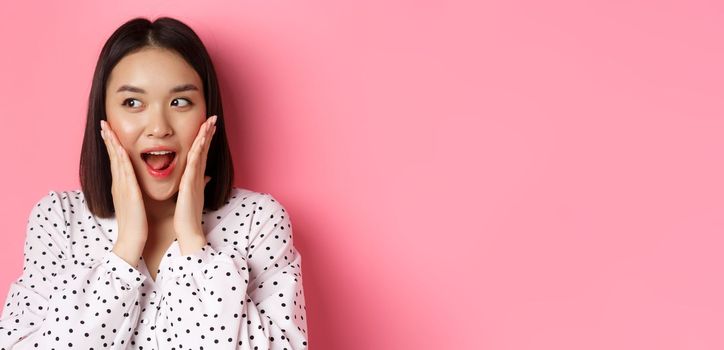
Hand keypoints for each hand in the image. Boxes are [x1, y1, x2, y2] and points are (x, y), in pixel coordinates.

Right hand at [100, 120, 148, 263]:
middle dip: (108, 139)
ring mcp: (122, 188)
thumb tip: (138, 185)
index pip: (116, 161)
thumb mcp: (136, 203)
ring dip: (112, 144)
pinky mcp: (129, 193)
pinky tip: (119, 148)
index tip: (109, 131)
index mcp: (122, 186)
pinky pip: (125, 172)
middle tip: (103, 123)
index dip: (112, 146)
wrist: (131, 241)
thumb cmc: (136, 224)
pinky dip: (121, 159)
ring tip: (107, 128)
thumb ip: (137, 191)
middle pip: (112, 157)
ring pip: (116, 161)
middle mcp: (119, 185)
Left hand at [174, 115, 216, 253]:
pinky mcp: (190, 184)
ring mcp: (195, 179)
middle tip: (213, 118)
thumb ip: (200, 184)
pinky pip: (194, 164)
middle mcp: (198, 176)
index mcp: (196, 178)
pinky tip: (199, 142)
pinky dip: (197, 151)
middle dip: (208, 133)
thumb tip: (207, 177)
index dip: (206, 139)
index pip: (202, 154)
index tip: (209, 126)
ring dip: (205, 138)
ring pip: (201, 153)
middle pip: (204, 150)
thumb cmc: (188, 216)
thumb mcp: (194, 196)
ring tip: (209, 123)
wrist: (189, 231)